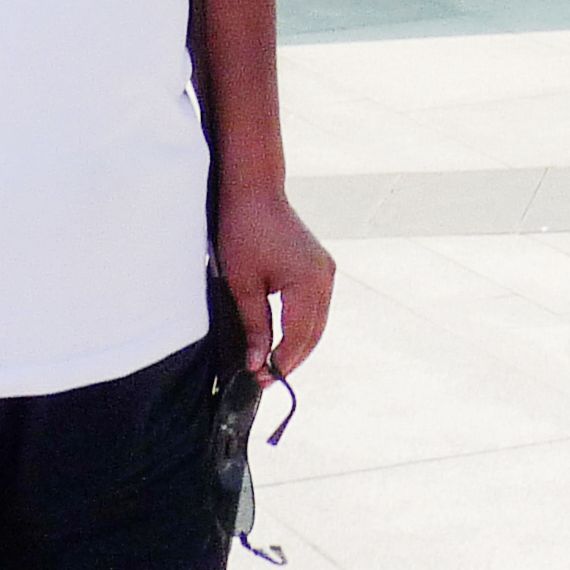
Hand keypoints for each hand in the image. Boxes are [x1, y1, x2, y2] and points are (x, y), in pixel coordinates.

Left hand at [217, 186, 334, 379]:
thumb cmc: (244, 229)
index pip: (298, 338)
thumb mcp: (243, 283)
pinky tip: (281, 337)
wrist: (253, 189)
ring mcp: (326, 271)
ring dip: (297, 345)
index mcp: (309, 282)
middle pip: (313, 335)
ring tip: (270, 363)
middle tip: (263, 378)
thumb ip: (255, 326)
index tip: (259, 380)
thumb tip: (257, 362)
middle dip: (290, 359)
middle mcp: (325, 277)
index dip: (280, 363)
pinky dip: (300, 326)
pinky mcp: (320, 267)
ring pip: (316, 324)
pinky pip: (314, 307)